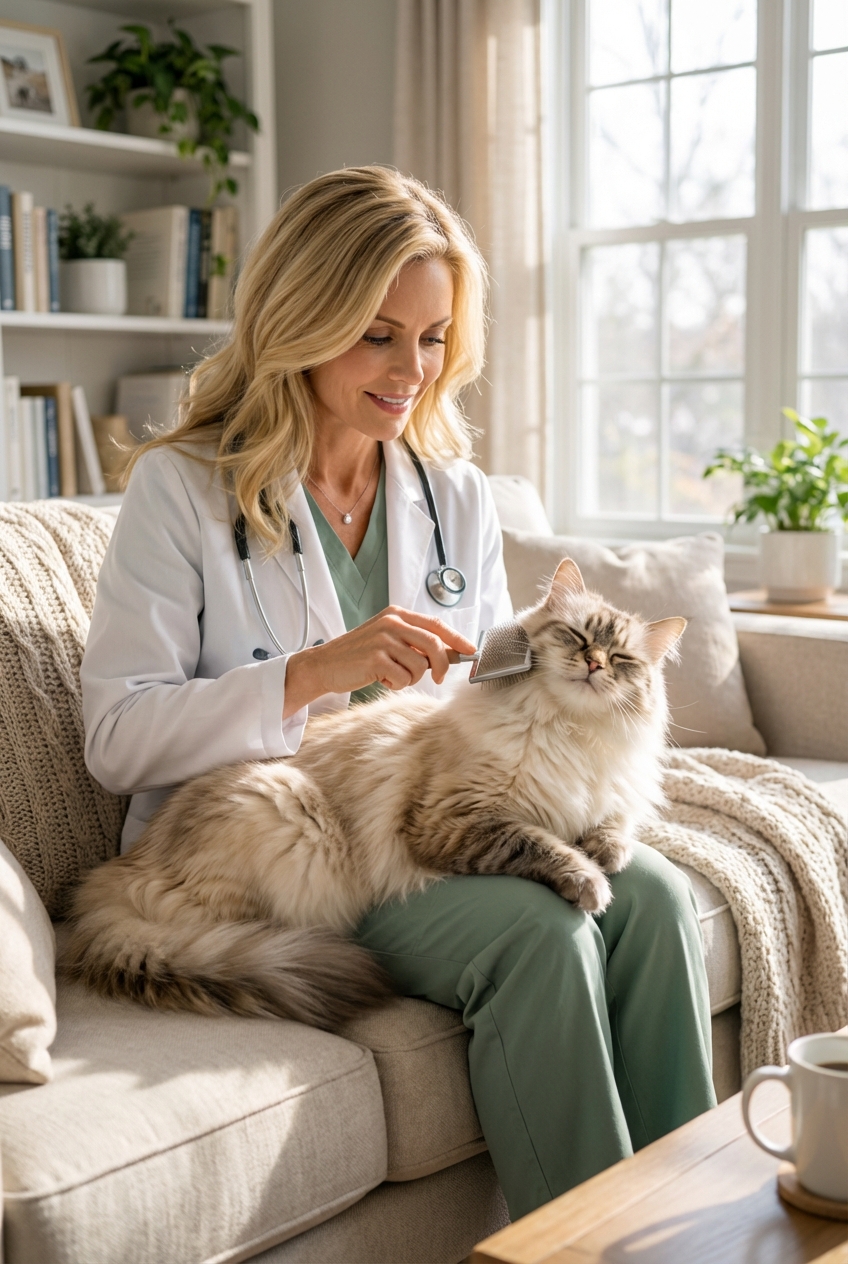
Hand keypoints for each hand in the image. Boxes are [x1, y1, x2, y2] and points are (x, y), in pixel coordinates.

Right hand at [282, 606, 476, 717]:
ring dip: (411, 678)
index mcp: (397, 614)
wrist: (325, 665)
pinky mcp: (375, 658)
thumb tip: (452, 654)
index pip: (436, 625)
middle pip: (434, 644)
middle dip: (443, 666)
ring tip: (393, 675)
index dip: (457, 639)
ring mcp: (383, 639)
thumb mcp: (389, 641)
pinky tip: (382, 679)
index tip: (472, 651)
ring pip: (420, 665)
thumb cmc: (360, 656)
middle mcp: (391, 622)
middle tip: (438, 679)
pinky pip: (404, 677)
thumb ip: (416, 644)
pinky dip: (397, 684)